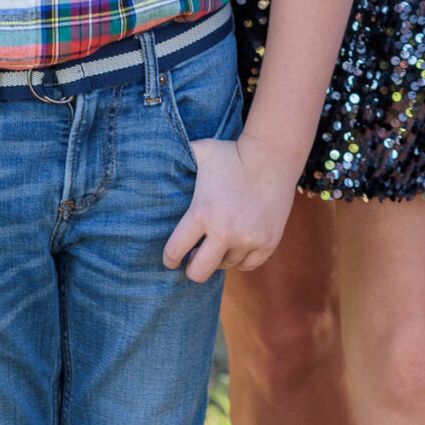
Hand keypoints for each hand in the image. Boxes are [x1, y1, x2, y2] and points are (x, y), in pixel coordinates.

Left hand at [162, 135, 301, 282]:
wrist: (273, 156)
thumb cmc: (232, 153)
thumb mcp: (199, 151)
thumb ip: (176, 157)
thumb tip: (151, 155)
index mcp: (201, 213)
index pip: (175, 252)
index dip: (170, 259)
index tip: (171, 259)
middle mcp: (224, 231)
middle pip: (198, 273)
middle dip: (192, 268)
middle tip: (194, 257)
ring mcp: (248, 239)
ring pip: (225, 265)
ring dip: (220, 256)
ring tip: (221, 239)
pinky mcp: (267, 243)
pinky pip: (247, 265)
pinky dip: (241, 258)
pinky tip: (238, 244)